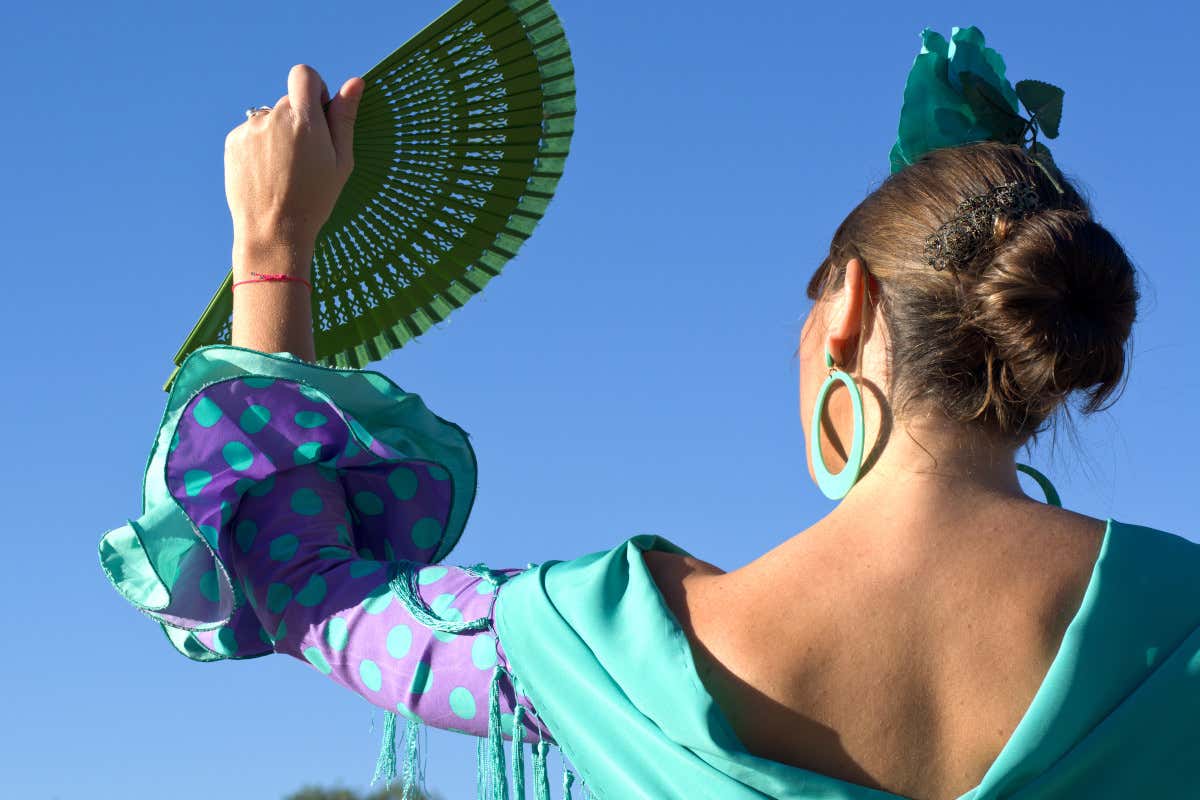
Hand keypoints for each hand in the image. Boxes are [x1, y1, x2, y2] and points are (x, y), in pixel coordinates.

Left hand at [224, 64, 363, 258]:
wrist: (273, 230)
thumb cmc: (314, 199)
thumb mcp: (340, 161)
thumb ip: (344, 118)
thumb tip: (355, 82)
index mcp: (304, 120)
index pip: (304, 75)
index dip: (314, 89)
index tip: (318, 113)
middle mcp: (273, 117)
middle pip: (288, 101)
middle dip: (299, 120)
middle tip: (306, 158)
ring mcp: (250, 129)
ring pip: (269, 119)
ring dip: (278, 135)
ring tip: (284, 170)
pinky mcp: (233, 142)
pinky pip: (252, 133)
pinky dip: (261, 148)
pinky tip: (268, 174)